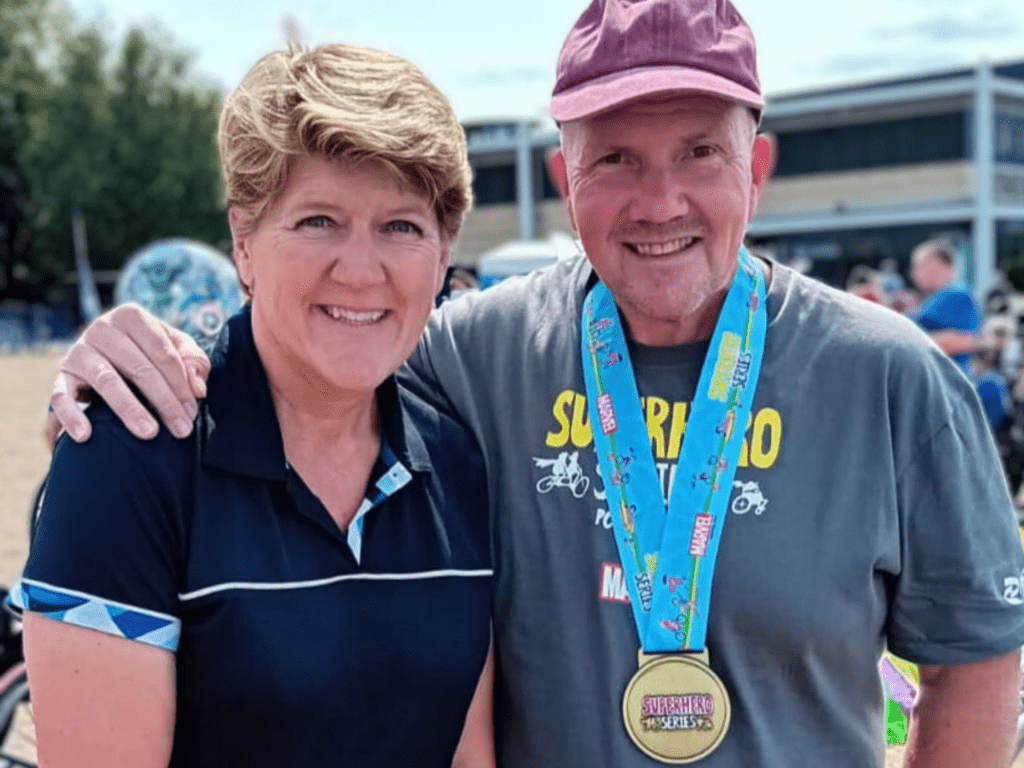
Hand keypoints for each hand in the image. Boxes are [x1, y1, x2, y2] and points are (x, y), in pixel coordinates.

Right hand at [47, 304, 210, 445]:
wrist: (109, 356)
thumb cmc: (151, 353)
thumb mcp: (178, 349)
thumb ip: (194, 362)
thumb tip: (198, 389)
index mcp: (132, 316)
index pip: (163, 354)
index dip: (182, 385)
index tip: (193, 412)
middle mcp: (101, 328)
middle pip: (140, 369)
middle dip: (165, 402)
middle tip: (182, 430)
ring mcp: (79, 351)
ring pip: (107, 381)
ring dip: (130, 410)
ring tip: (150, 433)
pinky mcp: (62, 376)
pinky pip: (61, 396)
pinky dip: (71, 416)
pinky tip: (85, 436)